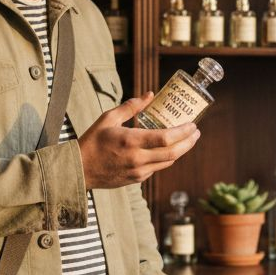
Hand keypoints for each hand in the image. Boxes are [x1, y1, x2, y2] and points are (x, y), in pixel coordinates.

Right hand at [79, 93, 200, 189]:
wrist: (79, 170)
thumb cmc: (92, 141)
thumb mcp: (108, 118)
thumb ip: (131, 106)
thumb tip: (149, 95)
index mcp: (131, 141)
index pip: (166, 138)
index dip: (183, 132)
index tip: (193, 125)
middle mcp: (137, 159)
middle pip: (173, 153)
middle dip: (188, 142)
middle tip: (196, 133)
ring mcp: (138, 172)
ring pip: (167, 162)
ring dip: (180, 151)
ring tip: (187, 140)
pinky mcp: (136, 179)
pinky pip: (157, 168)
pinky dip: (166, 158)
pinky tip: (168, 150)